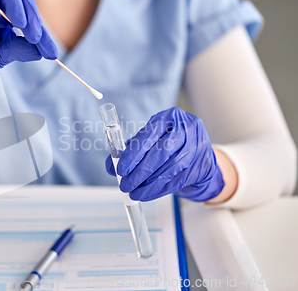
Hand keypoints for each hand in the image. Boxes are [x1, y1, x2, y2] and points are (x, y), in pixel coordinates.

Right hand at [0, 0, 56, 105]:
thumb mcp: (2, 55)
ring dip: (13, 2)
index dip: (41, 28)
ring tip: (20, 24)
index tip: (50, 51)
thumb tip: (44, 51)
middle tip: (35, 35)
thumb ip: (22, 49)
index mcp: (6, 13)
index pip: (28, 9)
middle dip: (31, 13)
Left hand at [105, 107, 224, 201]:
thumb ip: (127, 150)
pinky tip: (147, 194)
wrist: (198, 152)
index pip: (149, 135)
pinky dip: (159, 190)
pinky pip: (177, 180)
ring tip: (134, 193)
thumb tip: (111, 167)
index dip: (133, 154)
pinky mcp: (200, 165)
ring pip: (170, 169)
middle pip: (161, 152)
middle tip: (125, 185)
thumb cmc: (166, 144)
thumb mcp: (148, 140)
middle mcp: (186, 128)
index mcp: (169, 117)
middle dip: (140, 172)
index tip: (120, 170)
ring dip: (149, 184)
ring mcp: (197, 147)